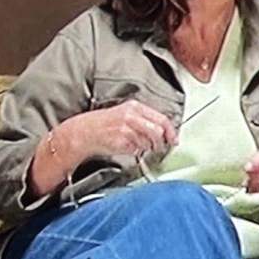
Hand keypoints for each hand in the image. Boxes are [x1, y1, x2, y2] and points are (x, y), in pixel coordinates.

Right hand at [56, 100, 176, 167]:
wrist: (85, 131)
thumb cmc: (106, 124)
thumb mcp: (126, 114)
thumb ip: (145, 120)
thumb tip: (165, 132)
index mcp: (135, 107)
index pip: (162, 118)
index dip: (171, 131)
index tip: (174, 139)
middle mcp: (132, 116)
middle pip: (158, 131)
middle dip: (160, 143)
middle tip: (157, 147)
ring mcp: (126, 128)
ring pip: (148, 142)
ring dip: (145, 147)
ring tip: (134, 144)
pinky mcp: (121, 140)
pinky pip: (136, 149)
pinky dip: (134, 151)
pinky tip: (125, 146)